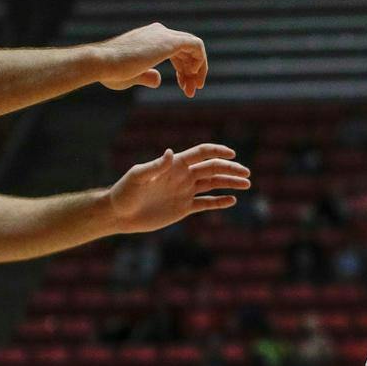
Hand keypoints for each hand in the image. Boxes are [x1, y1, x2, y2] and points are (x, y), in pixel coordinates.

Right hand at [95, 23, 209, 95]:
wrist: (102, 63)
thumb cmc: (111, 71)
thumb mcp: (133, 76)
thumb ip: (146, 75)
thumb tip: (158, 79)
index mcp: (148, 37)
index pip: (176, 51)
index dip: (183, 70)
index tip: (185, 87)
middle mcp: (157, 32)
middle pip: (185, 51)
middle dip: (191, 72)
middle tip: (191, 92)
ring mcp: (164, 34)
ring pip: (193, 48)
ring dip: (198, 70)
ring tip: (194, 89)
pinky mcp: (170, 41)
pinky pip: (197, 45)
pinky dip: (200, 61)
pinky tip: (194, 76)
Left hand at [108, 143, 250, 232]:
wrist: (119, 214)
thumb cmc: (125, 192)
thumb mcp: (138, 176)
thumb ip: (155, 166)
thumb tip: (170, 153)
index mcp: (175, 165)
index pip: (201, 154)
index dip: (218, 152)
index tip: (233, 154)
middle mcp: (183, 176)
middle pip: (212, 169)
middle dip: (231, 169)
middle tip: (246, 174)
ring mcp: (185, 191)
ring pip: (213, 184)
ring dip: (230, 183)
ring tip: (247, 184)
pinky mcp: (184, 208)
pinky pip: (206, 203)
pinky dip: (220, 202)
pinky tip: (232, 201)